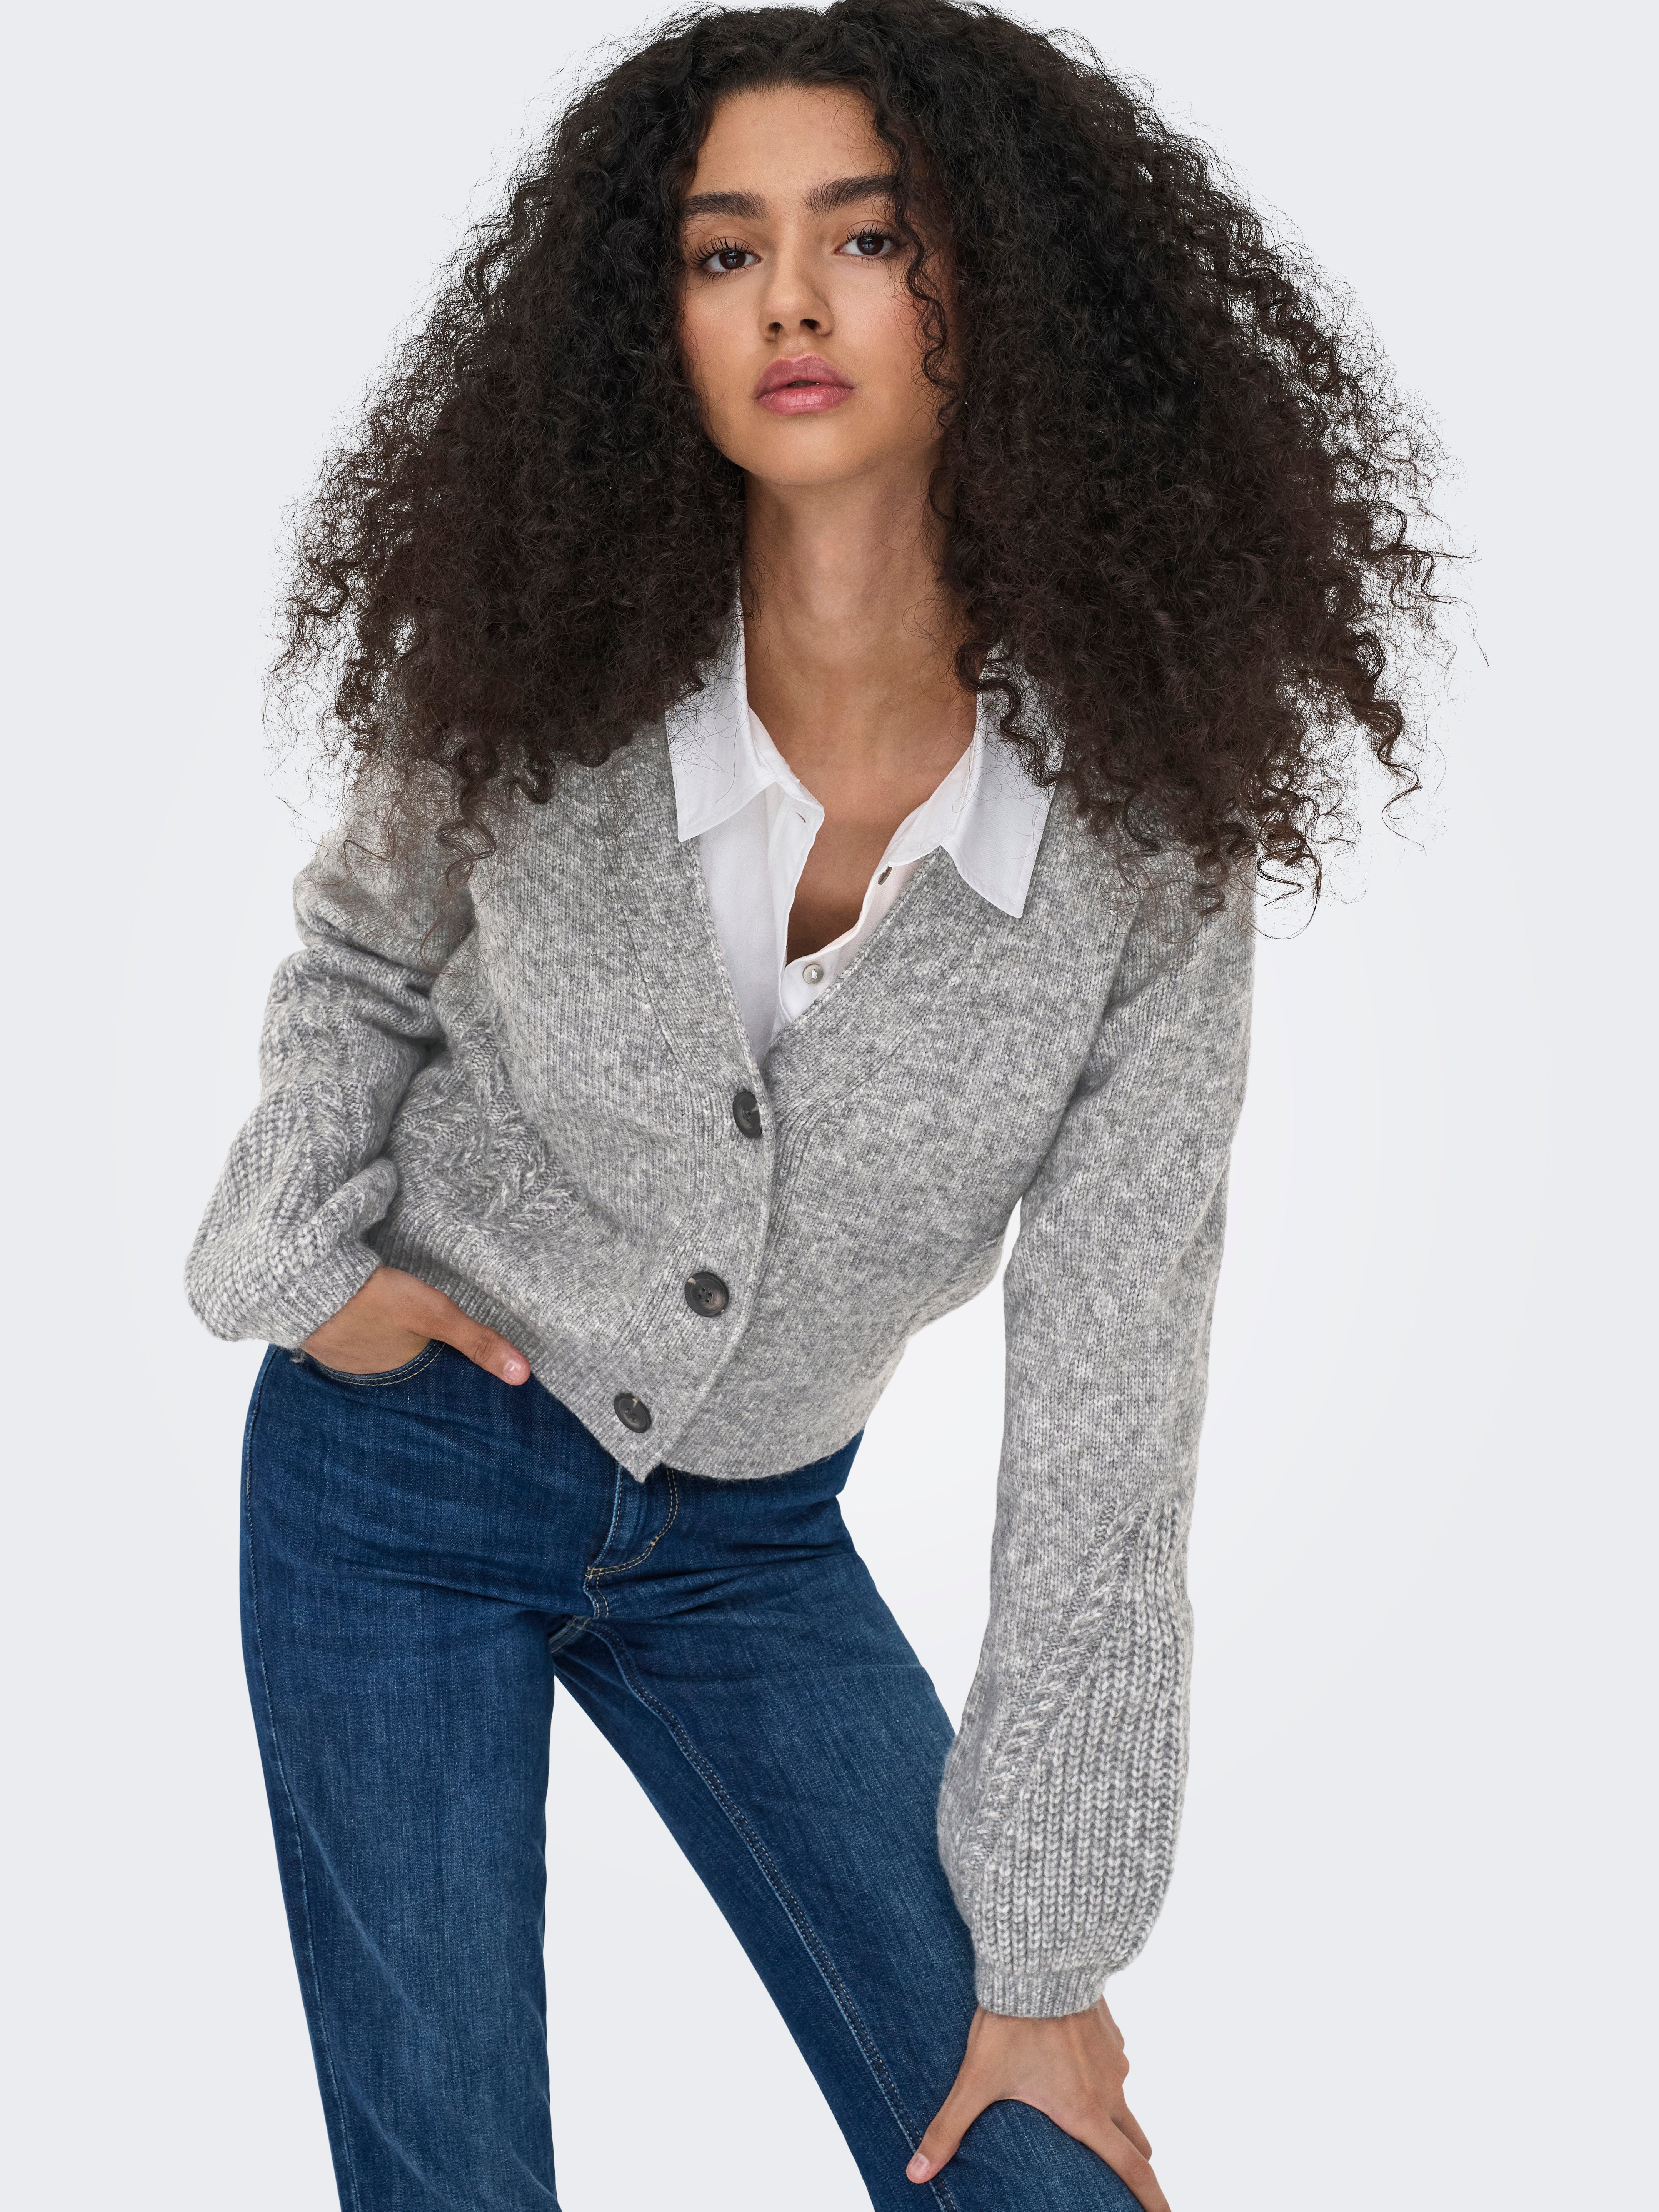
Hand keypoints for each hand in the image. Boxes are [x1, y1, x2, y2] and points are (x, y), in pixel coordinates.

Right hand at [302, 1265, 530, 1383]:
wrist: (300, 1279)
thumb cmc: (371, 1298)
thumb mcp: (434, 1315)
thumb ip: (477, 1341)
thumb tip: (522, 1375)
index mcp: (395, 1376)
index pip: (430, 1379)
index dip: (444, 1368)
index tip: (458, 1363)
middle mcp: (366, 1374)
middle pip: (402, 1365)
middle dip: (416, 1355)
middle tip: (427, 1338)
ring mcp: (339, 1355)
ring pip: (375, 1350)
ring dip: (386, 1340)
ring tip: (397, 1325)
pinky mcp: (320, 1334)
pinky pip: (349, 1336)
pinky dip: (360, 1328)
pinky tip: (364, 1314)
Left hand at [907, 1999, 1167, 2210]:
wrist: (1037, 1960)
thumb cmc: (1011, 2023)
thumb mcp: (977, 2080)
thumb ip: (948, 2129)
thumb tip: (916, 2173)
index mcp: (1086, 2113)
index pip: (1133, 2170)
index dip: (1153, 2202)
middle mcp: (1109, 2089)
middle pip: (1135, 2142)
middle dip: (1130, 2163)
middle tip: (1113, 2177)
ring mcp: (1114, 2057)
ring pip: (1123, 2098)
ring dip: (1110, 2111)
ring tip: (1077, 2110)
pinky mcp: (1110, 2030)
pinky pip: (1113, 2060)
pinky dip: (1099, 2070)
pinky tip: (1068, 2060)